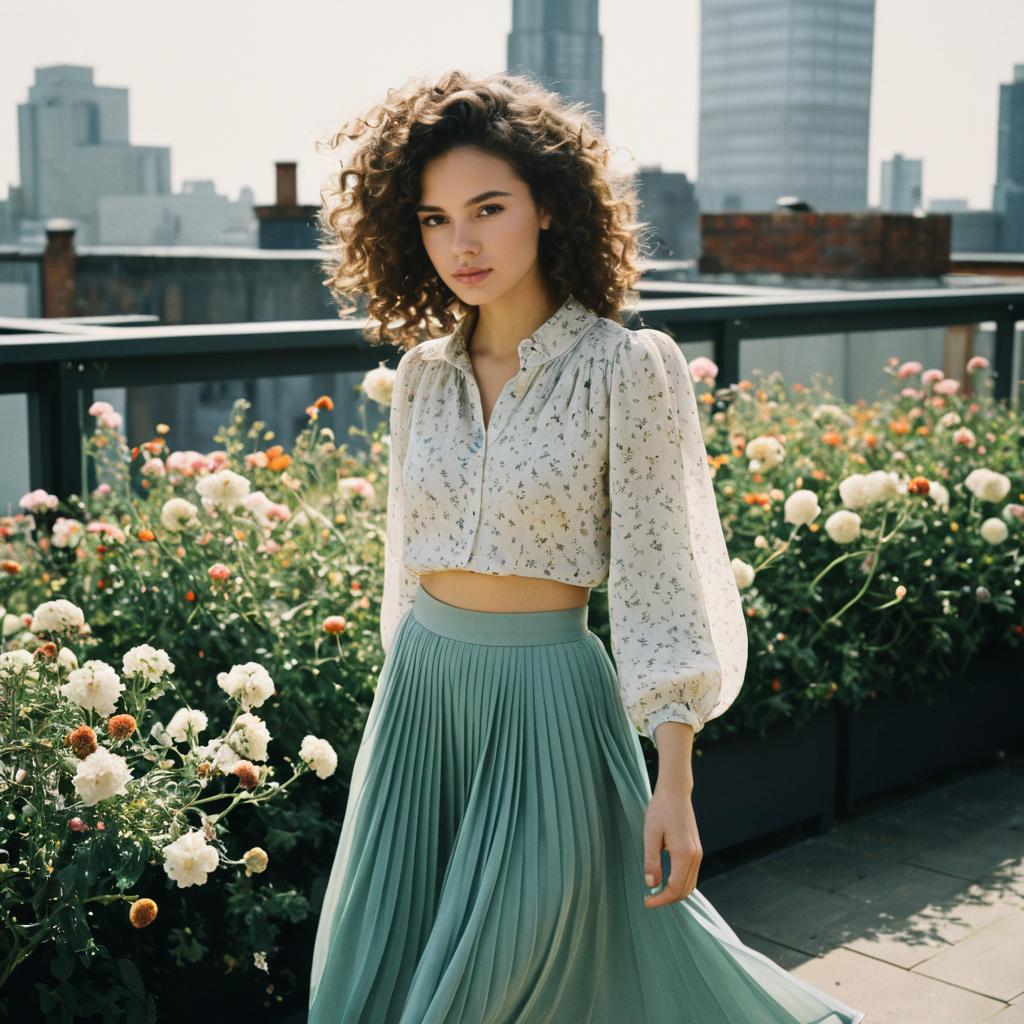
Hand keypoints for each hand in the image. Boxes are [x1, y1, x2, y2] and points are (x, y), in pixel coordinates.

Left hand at [642, 784, 701, 908]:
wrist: (675, 792)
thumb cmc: (660, 810)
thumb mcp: (650, 835)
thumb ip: (651, 861)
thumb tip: (652, 885)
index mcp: (684, 854)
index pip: (675, 888)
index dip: (661, 899)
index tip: (646, 902)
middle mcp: (695, 856)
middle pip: (685, 891)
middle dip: (667, 899)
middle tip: (649, 898)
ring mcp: (698, 853)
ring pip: (690, 885)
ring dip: (674, 893)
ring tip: (656, 892)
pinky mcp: (696, 850)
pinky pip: (691, 875)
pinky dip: (680, 884)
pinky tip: (666, 881)